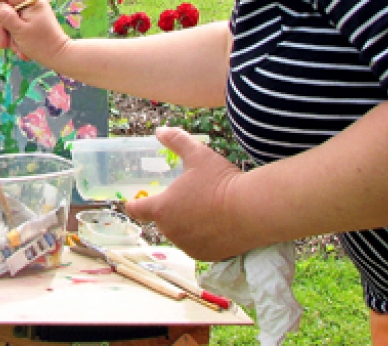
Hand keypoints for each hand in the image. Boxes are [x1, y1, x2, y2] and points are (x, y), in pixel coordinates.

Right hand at [0, 0, 70, 67]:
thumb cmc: (40, 43)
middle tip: (4, 45)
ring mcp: (34, 17)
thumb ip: (6, 17)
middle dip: (5, 30)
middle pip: (9, 13)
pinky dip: (19, 42)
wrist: (60, 57)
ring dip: (12, 39)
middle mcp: (33, 7)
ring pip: (13, 24)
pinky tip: (24, 52)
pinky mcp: (34, 27)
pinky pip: (20, 31)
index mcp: (32, 2)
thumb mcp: (19, 30)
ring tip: (19, 51)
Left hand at [125, 127, 253, 260]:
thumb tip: (160, 130)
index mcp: (162, 208)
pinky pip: (198, 245)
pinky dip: (203, 236)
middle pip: (163, 220)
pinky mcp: (207, 256)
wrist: (253, 210)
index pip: (137, 209)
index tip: (134, 201)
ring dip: (187, 224)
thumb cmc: (221, 181)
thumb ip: (177, 141)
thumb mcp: (198, 154)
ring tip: (206, 208)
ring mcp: (189, 246)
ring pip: (181, 233)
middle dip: (171, 209)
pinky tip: (217, 223)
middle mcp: (171, 231)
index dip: (134, 203)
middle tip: (188, 196)